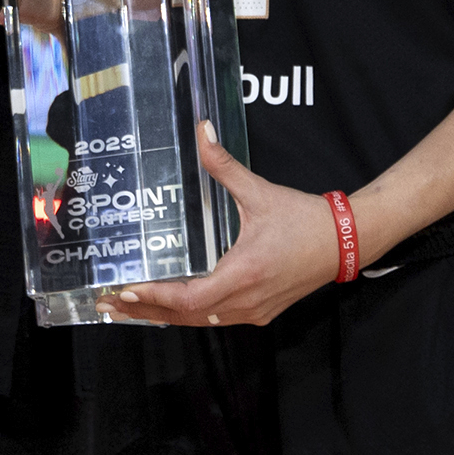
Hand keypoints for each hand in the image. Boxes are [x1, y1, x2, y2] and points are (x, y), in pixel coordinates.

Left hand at [103, 124, 339, 329]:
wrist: (346, 242)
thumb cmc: (305, 219)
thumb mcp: (260, 192)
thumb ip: (225, 165)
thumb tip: (201, 132)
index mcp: (244, 273)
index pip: (189, 298)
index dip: (155, 297)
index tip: (125, 290)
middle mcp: (246, 301)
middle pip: (186, 317)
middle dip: (145, 310)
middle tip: (107, 302)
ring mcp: (253, 311)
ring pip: (200, 323)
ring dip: (164, 315)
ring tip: (129, 307)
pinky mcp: (260, 312)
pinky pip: (215, 320)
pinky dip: (188, 315)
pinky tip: (168, 307)